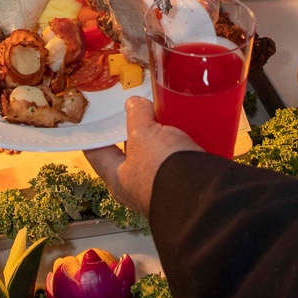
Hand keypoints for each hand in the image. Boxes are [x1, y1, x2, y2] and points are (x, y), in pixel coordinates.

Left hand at [86, 96, 198, 216]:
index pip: (97, 153)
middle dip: (135, 130)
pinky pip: (180, 157)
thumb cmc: (163, 170)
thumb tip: (134, 104)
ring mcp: (163, 184)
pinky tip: (188, 127)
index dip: (95, 135)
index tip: (94, 120)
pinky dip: (183, 142)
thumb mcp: (143, 134)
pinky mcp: (186, 181)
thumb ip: (137, 115)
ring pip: (157, 153)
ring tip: (166, 113)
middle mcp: (138, 186)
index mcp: (118, 178)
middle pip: (131, 151)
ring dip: (162, 135)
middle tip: (138, 107)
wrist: (203, 192)